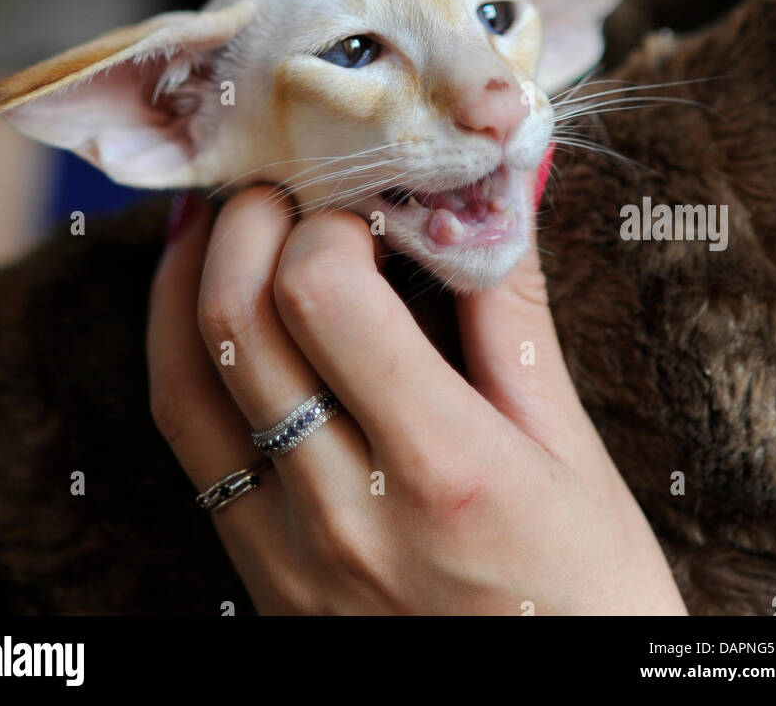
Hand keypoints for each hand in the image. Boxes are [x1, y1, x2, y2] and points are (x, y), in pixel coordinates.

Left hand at [146, 186, 686, 614]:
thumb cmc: (590, 597)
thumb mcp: (572, 453)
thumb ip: (513, 313)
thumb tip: (491, 192)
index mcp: (443, 471)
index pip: (322, 294)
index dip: (330, 218)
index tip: (366, 198)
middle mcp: (346, 514)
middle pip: (237, 321)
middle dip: (247, 220)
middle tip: (285, 180)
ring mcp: (287, 555)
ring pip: (185, 382)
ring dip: (189, 277)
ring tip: (221, 216)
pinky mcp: (260, 579)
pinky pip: (189, 447)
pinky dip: (185, 356)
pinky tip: (213, 310)